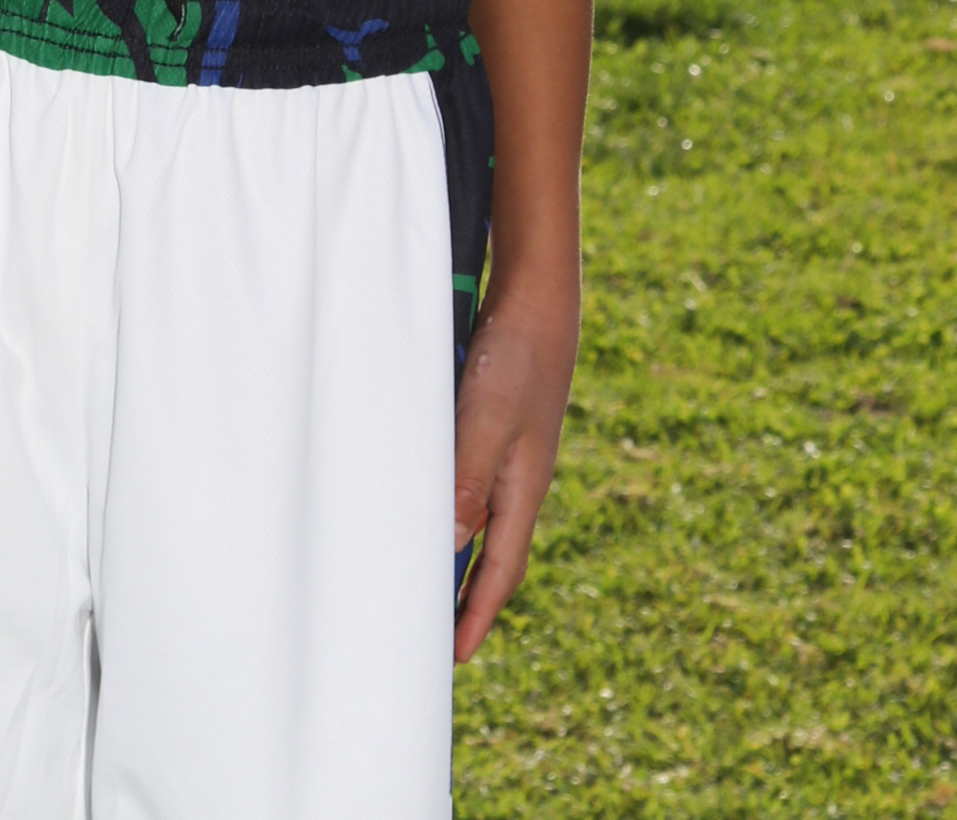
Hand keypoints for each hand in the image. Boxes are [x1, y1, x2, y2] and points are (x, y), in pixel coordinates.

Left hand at [452, 276, 580, 661]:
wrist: (536, 298)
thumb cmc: (515, 358)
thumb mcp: (487, 422)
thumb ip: (467, 480)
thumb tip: (449, 548)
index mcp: (522, 490)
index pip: (501, 570)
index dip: (477, 615)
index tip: (454, 657)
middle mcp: (517, 479)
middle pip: (492, 552)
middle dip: (466, 594)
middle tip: (432, 630)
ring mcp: (507, 452)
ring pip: (476, 516)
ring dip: (453, 549)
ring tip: (420, 577)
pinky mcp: (492, 425)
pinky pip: (467, 478)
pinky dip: (447, 502)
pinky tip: (422, 499)